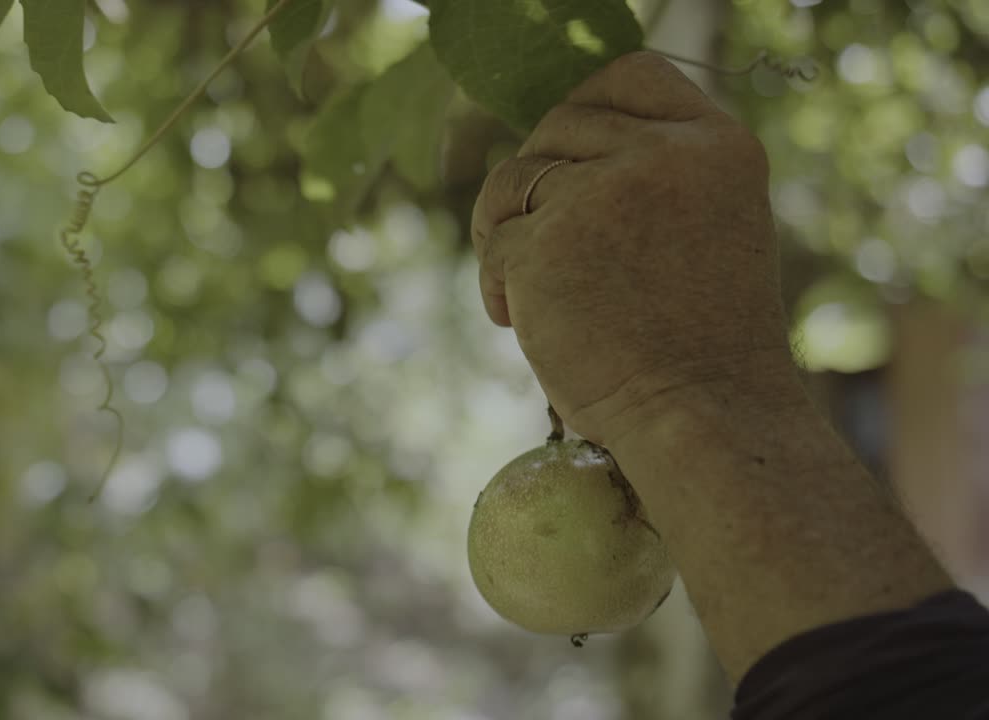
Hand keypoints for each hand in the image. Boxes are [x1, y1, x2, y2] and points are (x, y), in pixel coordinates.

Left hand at [472, 51, 793, 445]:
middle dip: (540, 178)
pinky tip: (517, 318)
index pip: (631, 75)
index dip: (588, 108)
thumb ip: (653, 173)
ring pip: (513, 178)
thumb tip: (561, 147)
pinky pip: (492, 240)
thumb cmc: (702, 339)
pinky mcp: (543, 244)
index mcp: (717, 145)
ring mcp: (600, 196)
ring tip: (525, 284)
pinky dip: (496, 281)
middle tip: (545, 240)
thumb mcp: (709, 225)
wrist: (701, 415)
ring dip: (506, 227)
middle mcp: (661, 155)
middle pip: (559, 123)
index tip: (570, 155)